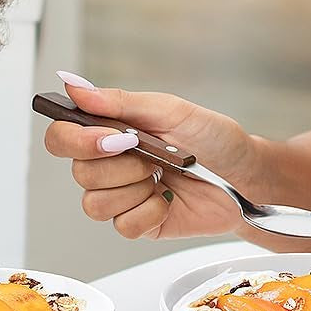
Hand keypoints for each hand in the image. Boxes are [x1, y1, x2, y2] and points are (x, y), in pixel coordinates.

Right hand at [41, 74, 260, 240]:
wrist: (248, 177)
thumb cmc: (215, 140)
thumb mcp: (170, 110)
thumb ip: (119, 101)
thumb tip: (74, 85)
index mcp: (110, 132)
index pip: (62, 136)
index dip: (75, 140)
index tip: (109, 137)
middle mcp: (110, 165)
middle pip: (79, 173)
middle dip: (120, 165)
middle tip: (151, 155)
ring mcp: (123, 197)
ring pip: (95, 203)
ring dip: (134, 188)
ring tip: (162, 177)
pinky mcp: (139, 224)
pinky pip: (122, 226)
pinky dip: (149, 212)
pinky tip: (168, 200)